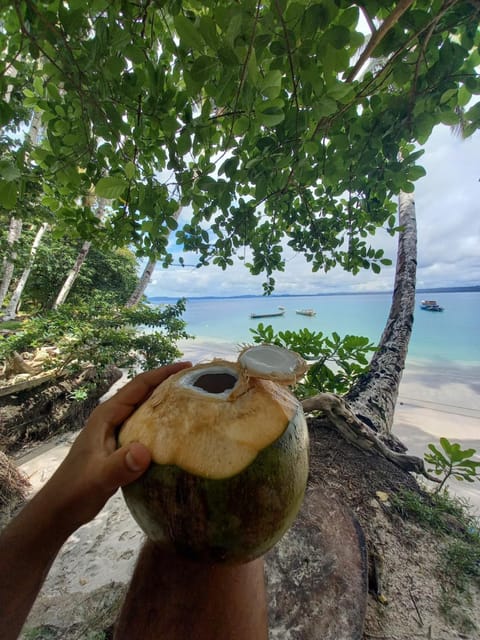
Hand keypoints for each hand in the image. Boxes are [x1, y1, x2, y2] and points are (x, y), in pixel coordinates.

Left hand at [40, 361, 191, 532]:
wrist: (60, 509)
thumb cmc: (75, 490)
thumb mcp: (99, 478)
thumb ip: (120, 465)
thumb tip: (145, 451)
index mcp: (107, 415)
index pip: (138, 386)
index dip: (163, 373)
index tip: (187, 366)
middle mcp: (112, 418)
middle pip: (144, 393)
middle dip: (169, 383)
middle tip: (198, 382)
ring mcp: (116, 432)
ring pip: (146, 410)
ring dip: (167, 403)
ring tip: (194, 401)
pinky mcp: (121, 447)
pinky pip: (147, 428)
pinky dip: (163, 424)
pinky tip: (178, 432)